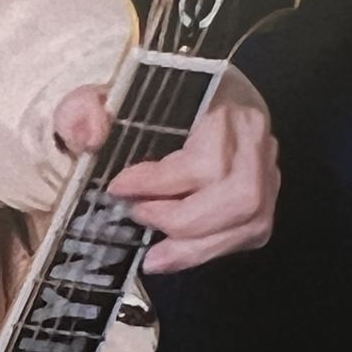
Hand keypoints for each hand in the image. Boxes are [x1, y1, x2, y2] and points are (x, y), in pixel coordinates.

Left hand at [53, 68, 279, 272]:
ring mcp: (267, 165)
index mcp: (220, 97)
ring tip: (155, 254)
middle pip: (238, 194)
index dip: (159, 181)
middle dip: (181, 218)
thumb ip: (84, 111)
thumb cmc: (140, 102)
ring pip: (250, 218)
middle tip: (138, 215)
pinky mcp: (266, 194)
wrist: (178, 100)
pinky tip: (174, 254)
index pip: (205, 153)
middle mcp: (252, 133)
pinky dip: (208, 249)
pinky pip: (250, 232)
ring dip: (196, 245)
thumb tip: (91, 136)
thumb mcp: (102, 98)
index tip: (119, 188)